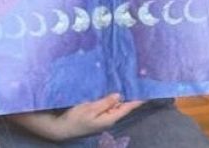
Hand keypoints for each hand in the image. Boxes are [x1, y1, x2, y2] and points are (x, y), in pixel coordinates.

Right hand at [6, 94, 143, 140]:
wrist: (61, 128)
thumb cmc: (75, 119)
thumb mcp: (90, 109)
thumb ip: (105, 102)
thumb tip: (119, 95)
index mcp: (110, 118)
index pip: (128, 107)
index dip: (138, 99)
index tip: (147, 90)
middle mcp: (109, 118)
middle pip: (123, 105)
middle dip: (130, 94)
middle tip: (138, 80)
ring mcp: (103, 117)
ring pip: (115, 104)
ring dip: (120, 95)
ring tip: (128, 81)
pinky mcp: (97, 115)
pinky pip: (107, 105)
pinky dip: (111, 97)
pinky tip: (112, 89)